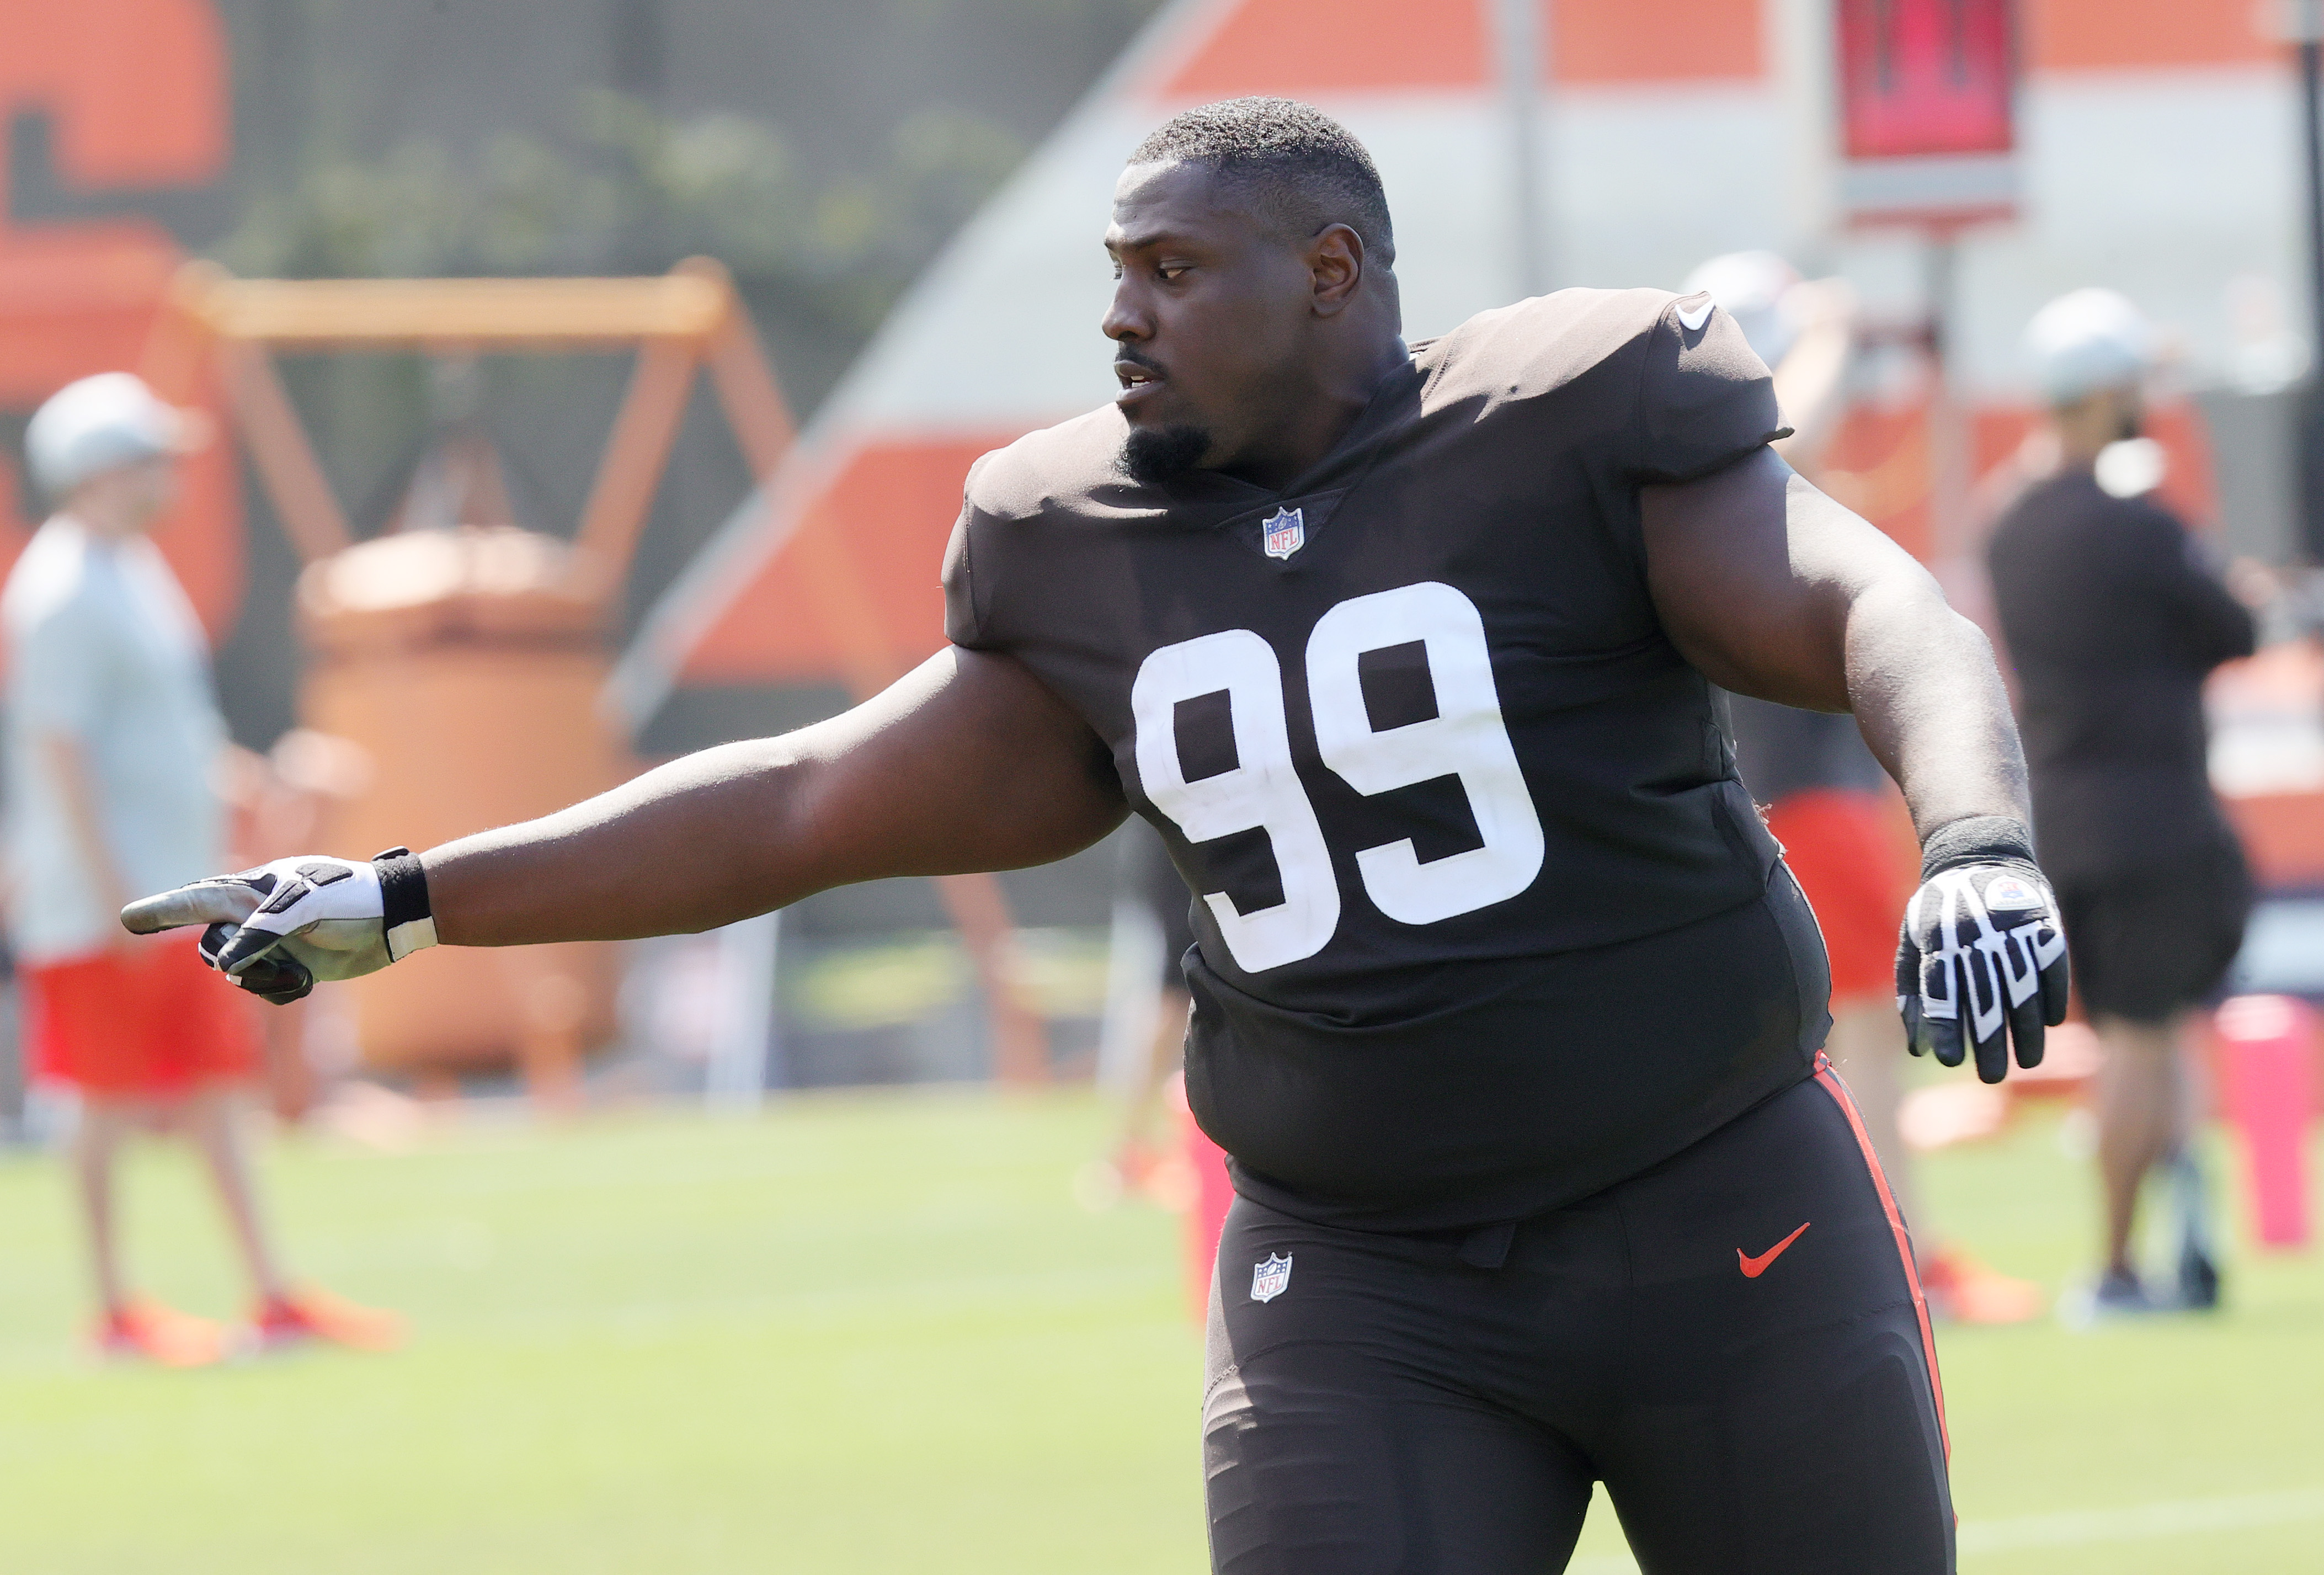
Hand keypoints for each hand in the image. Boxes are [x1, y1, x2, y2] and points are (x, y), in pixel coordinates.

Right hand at [121, 855, 400, 1004]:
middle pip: (212, 945)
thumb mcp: (304, 907)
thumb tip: (225, 964)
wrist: (393, 918)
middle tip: (255, 961)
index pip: (198, 899)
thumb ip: (260, 931)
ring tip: (297, 971)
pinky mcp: (289, 966)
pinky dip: (279, 989)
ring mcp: (271, 943)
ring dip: (261, 978)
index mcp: (254, 889)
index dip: (162, 910)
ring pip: (235, 972)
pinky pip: (262, 987)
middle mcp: (256, 916)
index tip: (127, 918)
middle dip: (230, 959)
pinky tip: (305, 980)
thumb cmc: (351, 899)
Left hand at [1897, 853, 2068, 1083]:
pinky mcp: (2043, 925)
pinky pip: (2052, 968)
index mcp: (1939, 939)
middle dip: (1989, 1043)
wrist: (1980, 855)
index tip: (1950, 1060)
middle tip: (1990, 1077)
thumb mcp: (1913, 941)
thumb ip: (1912, 991)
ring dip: (2029, 1031)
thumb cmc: (1938, 910)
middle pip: (1986, 999)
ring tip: (2029, 1062)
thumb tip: (1917, 1048)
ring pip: (2024, 990)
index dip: (1946, 1028)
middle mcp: (1976, 937)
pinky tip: (2050, 1024)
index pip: (1942, 993)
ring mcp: (2013, 930)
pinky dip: (2053, 997)